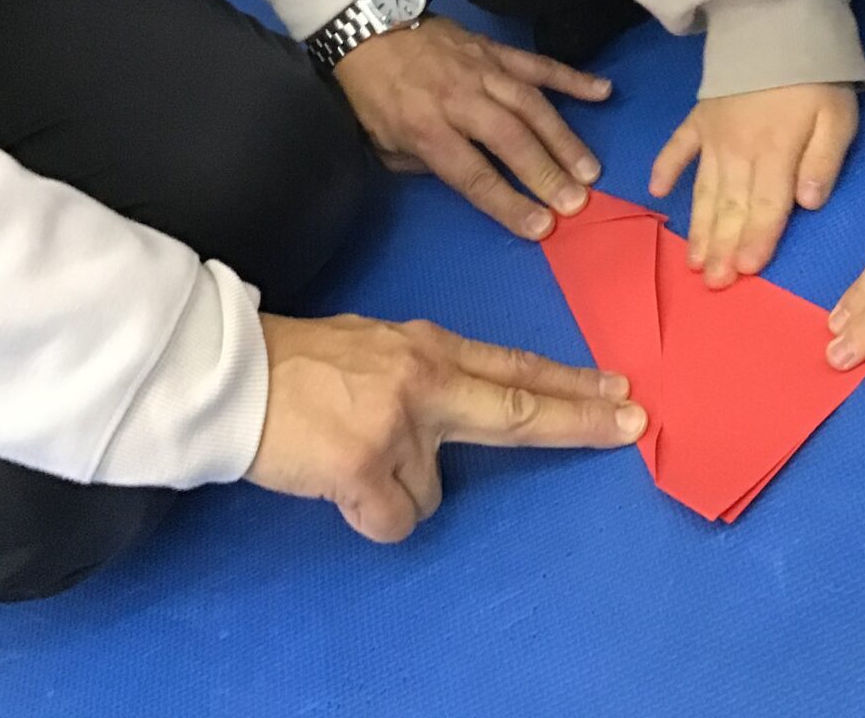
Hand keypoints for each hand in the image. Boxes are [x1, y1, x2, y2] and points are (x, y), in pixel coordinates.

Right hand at [247, 313, 645, 542]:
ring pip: (432, 490)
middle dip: (580, 417)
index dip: (568, 382)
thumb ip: (425, 372)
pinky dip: (369, 513)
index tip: (619, 390)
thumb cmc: (300, 365)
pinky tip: (337, 483)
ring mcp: (399, 424)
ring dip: (397, 489)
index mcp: (427, 347)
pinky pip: (396, 518)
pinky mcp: (366, 468)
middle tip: (629, 422)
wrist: (235, 378)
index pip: (514, 368)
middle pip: (519, 409)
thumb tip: (460, 402)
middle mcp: (424, 380)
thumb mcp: (377, 348)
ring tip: (348, 457)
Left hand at [335, 17, 610, 238]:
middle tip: (577, 201)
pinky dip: (571, 77)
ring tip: (589, 169)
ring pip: (530, 103)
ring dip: (563, 137)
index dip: (508, 202)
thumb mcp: (384, 143)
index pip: (472, 173)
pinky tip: (602, 92)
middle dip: (545, 172)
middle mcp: (459, 99)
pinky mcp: (495, 48)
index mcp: (426, 127)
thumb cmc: (375, 95)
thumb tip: (474, 181)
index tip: (540, 226)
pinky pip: (537, 64)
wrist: (370, 29)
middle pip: (509, 138)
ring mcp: (482, 69)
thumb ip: (428, 165)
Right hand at [649, 84, 858, 288]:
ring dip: (699, 226)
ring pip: (705, 189)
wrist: (779, 24)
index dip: (757, 238)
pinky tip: (658, 193)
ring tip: (693, 259)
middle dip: (723, 247)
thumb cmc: (815, 77)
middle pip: (732, 206)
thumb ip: (824, 160)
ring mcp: (713, 134)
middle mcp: (739, 150)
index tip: (746, 271)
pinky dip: (665, 168)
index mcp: (776, 151)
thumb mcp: (838, 116)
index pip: (767, 204)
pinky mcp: (698, 117)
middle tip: (713, 282)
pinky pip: (677, 146)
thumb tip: (809, 203)